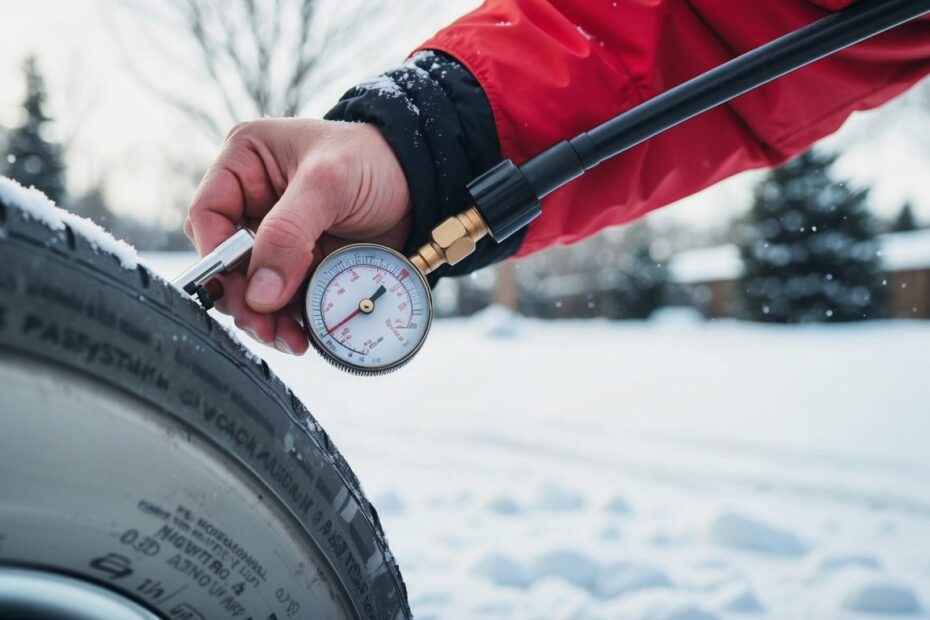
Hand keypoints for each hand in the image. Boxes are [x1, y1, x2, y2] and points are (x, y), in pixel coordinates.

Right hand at [184, 118, 410, 354]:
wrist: (422, 184)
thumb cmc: (376, 160)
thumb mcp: (329, 183)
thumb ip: (288, 234)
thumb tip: (260, 291)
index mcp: (246, 163)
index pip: (208, 215)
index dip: (217, 256)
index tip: (239, 289)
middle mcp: (254, 200)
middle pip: (227, 260)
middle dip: (243, 297)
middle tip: (263, 323)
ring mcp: (277, 236)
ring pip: (252, 287)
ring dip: (265, 317)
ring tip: (287, 338)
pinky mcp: (301, 263)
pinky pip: (282, 298)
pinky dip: (288, 319)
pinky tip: (301, 334)